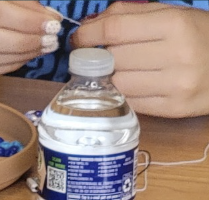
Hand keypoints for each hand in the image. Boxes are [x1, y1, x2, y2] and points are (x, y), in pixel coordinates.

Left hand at [74, 1, 208, 117]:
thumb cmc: (199, 36)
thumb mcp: (173, 14)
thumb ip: (132, 15)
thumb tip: (92, 24)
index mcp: (174, 24)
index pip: (116, 29)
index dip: (90, 34)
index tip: (78, 39)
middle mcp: (175, 55)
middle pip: (115, 58)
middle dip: (97, 58)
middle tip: (92, 57)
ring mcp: (175, 86)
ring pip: (120, 84)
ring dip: (108, 79)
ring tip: (110, 72)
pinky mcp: (174, 109)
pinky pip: (133, 103)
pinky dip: (123, 95)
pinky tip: (124, 87)